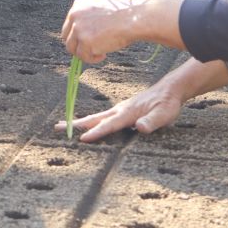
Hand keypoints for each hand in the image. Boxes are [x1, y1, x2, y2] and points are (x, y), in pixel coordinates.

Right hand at [55, 80, 182, 141]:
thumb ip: (152, 121)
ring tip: (65, 126)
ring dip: (81, 122)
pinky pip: (103, 116)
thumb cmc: (167, 103)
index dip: (96, 132)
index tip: (82, 139)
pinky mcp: (123, 109)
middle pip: (95, 118)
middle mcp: (120, 110)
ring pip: (97, 116)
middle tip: (57, 128)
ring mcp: (120, 109)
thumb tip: (140, 127)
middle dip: (76, 124)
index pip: (109, 125)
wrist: (171, 89)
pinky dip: (91, 120)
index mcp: (128, 113)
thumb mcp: (164, 114)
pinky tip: (88, 124)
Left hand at [62, 0, 141, 63]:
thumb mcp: (102, 7)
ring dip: (85, 53)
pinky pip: (83, 57)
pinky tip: (104, 54)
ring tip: (100, 52)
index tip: (89, 39)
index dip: (78, 34)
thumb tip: (83, 34)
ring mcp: (78, 28)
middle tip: (91, 49)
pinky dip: (92, 58)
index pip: (70, 23)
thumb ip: (89, 16)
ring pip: (72, 48)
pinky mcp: (85, 42)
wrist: (134, 19)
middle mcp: (75, 14)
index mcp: (79, 3)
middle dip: (78, 44)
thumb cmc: (124, 14)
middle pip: (66, 36)